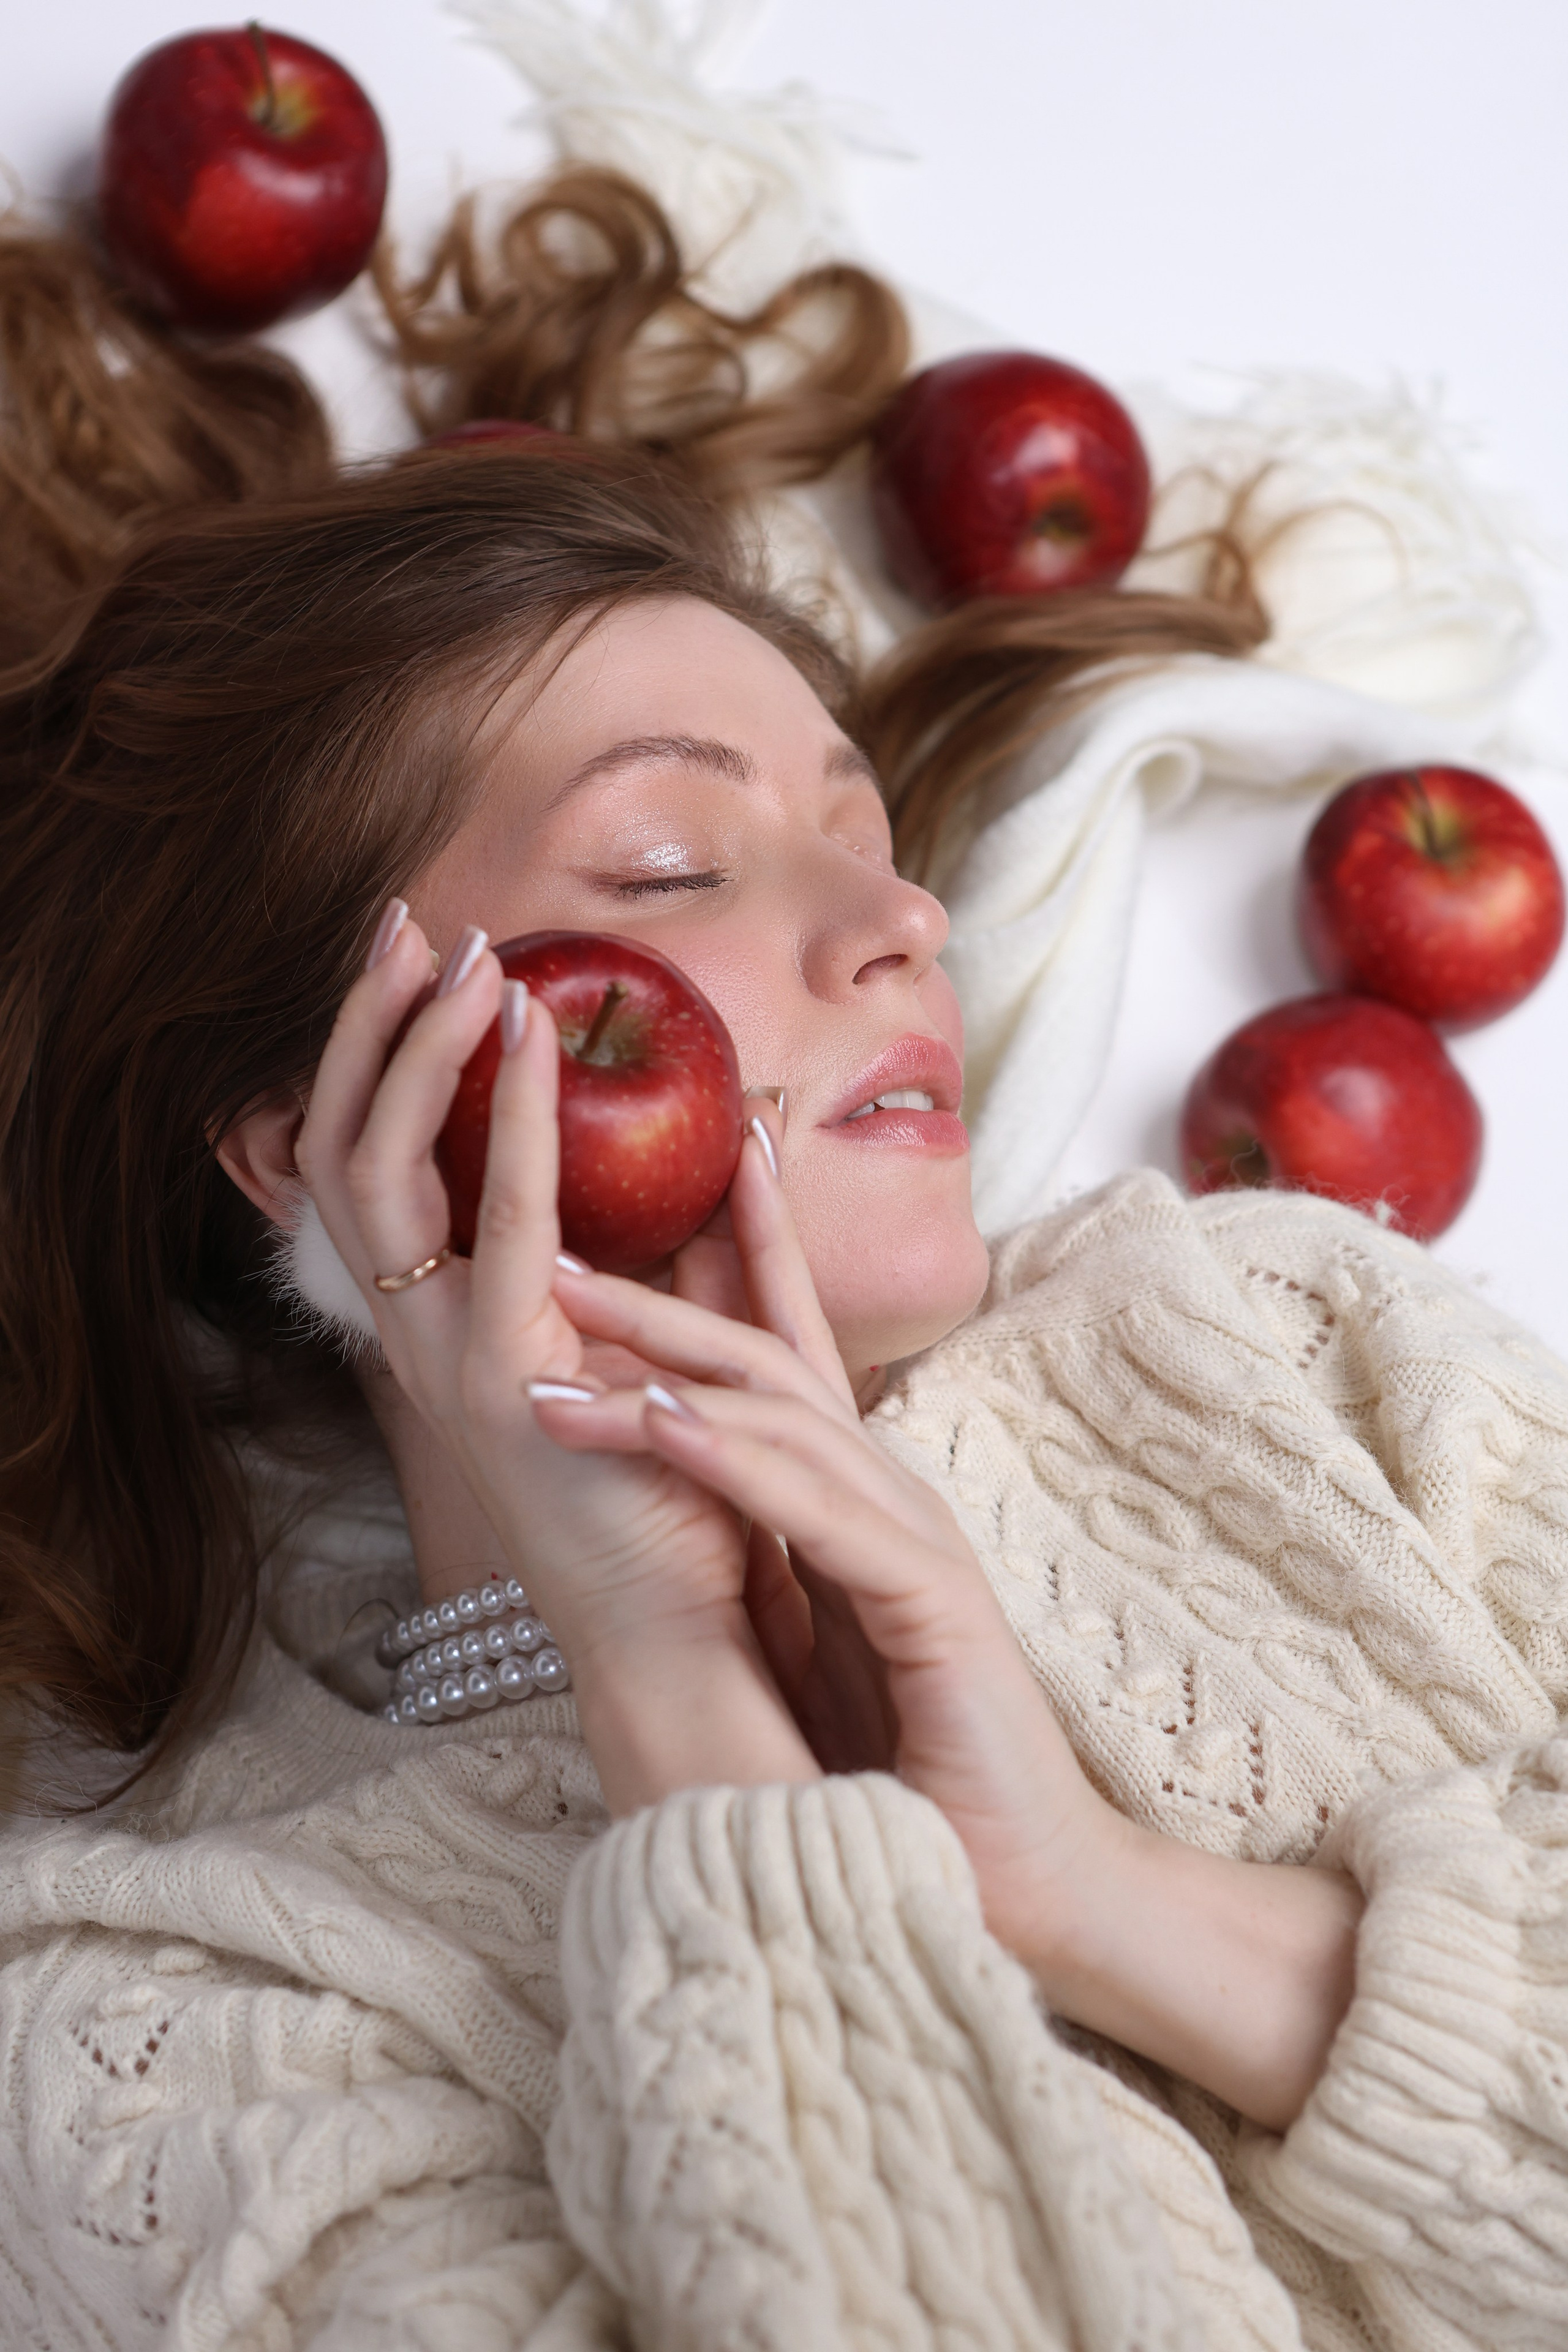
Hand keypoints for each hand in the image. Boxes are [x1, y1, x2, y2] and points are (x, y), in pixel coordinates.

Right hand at [294, 910, 817, 1801]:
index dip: (382, 1058)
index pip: (376, 1164)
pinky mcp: (505, 1381)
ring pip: (379, 1170)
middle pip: (342, 1148)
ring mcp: (446, 1359)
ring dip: (417, 1052)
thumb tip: (737, 1143)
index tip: (425, 960)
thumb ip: (684, 1249)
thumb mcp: (670, 1340)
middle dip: (366, 1028)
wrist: (688, 1629)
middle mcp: (420, 1334)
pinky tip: (529, 1042)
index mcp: (450, 1321)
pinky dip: (506, 1121)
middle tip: (404, 922)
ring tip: (467, 960)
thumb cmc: (683, 1492)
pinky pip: (498, 1223)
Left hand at [533, 1139, 1364, 2133]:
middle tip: (563, 1252)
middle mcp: (890, 1504)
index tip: (655, 1209)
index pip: (785, 1370)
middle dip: (670, 1301)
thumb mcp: (808, 1646)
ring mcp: (916, 1543)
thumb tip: (664, 1521)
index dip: (734, 1274)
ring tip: (572, 1322)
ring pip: (787, 1420)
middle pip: (775, 1366)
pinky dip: (734, 1462)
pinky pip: (820, 1513)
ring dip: (669, 1369)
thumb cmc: (910, 1775)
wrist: (1024, 1888)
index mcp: (856, 1511)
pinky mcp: (933, 1603)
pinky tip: (660, 1425)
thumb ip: (763, 1567)